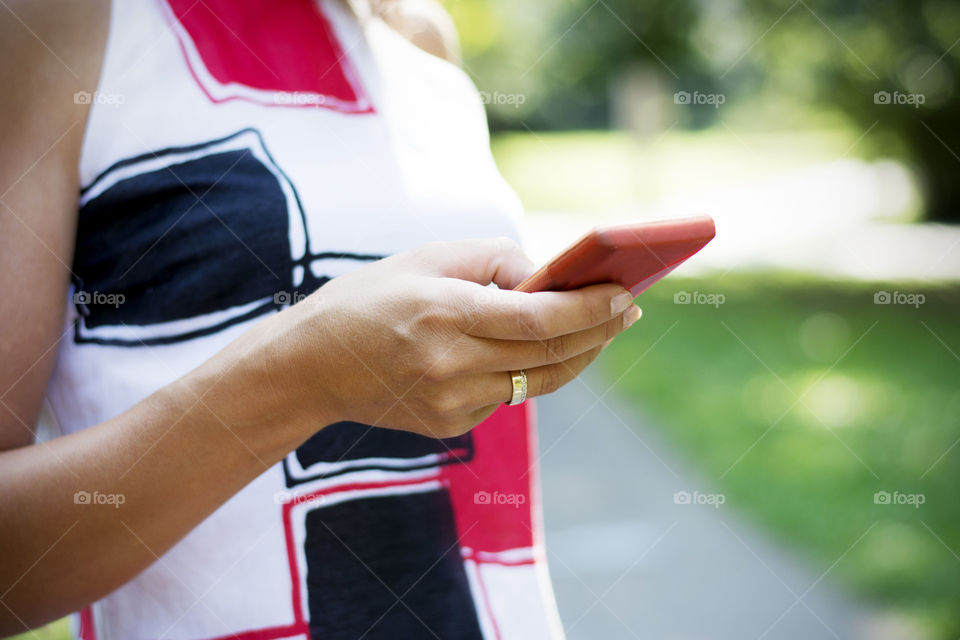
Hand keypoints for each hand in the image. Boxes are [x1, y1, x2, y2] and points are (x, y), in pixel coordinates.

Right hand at [257, 238, 640, 438]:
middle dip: (598, 332)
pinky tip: (538, 352)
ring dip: (576, 356)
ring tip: (601, 331)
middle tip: (627, 311)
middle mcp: (450, 365)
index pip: (538, 319)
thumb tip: (548, 280)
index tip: (625, 295)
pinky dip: (528, 373)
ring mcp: (449, 403)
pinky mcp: (448, 426)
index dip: (589, 309)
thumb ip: (494, 260)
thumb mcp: (428, 257)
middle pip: (549, 356)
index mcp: (444, 314)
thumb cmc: (371, 297)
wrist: (312, 364)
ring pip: (537, 383)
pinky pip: (506, 398)